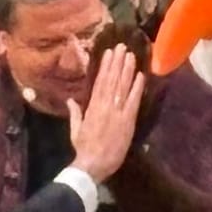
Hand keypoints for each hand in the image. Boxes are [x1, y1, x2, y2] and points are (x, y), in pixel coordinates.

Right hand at [66, 44, 145, 183]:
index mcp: (92, 107)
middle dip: (118, 62)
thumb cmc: (84, 149)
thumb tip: (70, 100)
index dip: (105, 66)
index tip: (109, 53)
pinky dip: (137, 88)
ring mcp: (117, 113)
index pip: (100, 81)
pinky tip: (141, 76)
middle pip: (112, 80)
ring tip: (131, 55)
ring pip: (123, 87)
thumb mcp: (76, 130)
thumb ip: (75, 113)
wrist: (93, 165)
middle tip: (122, 47)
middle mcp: (105, 106)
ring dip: (127, 70)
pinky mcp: (127, 121)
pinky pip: (133, 101)